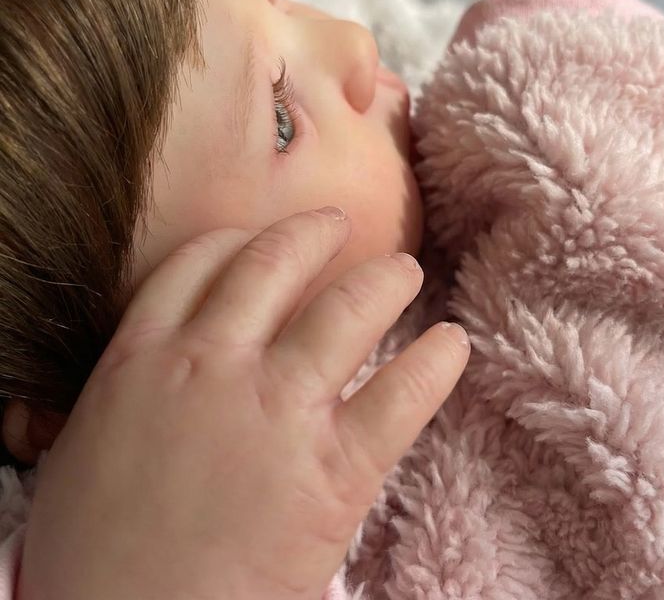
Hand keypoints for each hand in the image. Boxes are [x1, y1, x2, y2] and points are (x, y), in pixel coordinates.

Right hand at [18, 207, 469, 599]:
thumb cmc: (97, 560)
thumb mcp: (87, 448)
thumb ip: (129, 388)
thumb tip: (154, 363)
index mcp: (144, 358)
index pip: (200, 262)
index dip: (238, 239)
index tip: (261, 237)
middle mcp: (215, 365)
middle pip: (277, 261)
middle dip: (315, 233)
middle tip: (337, 225)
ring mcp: (280, 410)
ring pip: (350, 308)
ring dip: (386, 279)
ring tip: (404, 271)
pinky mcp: (337, 469)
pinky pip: (402, 392)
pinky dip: (436, 361)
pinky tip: (453, 344)